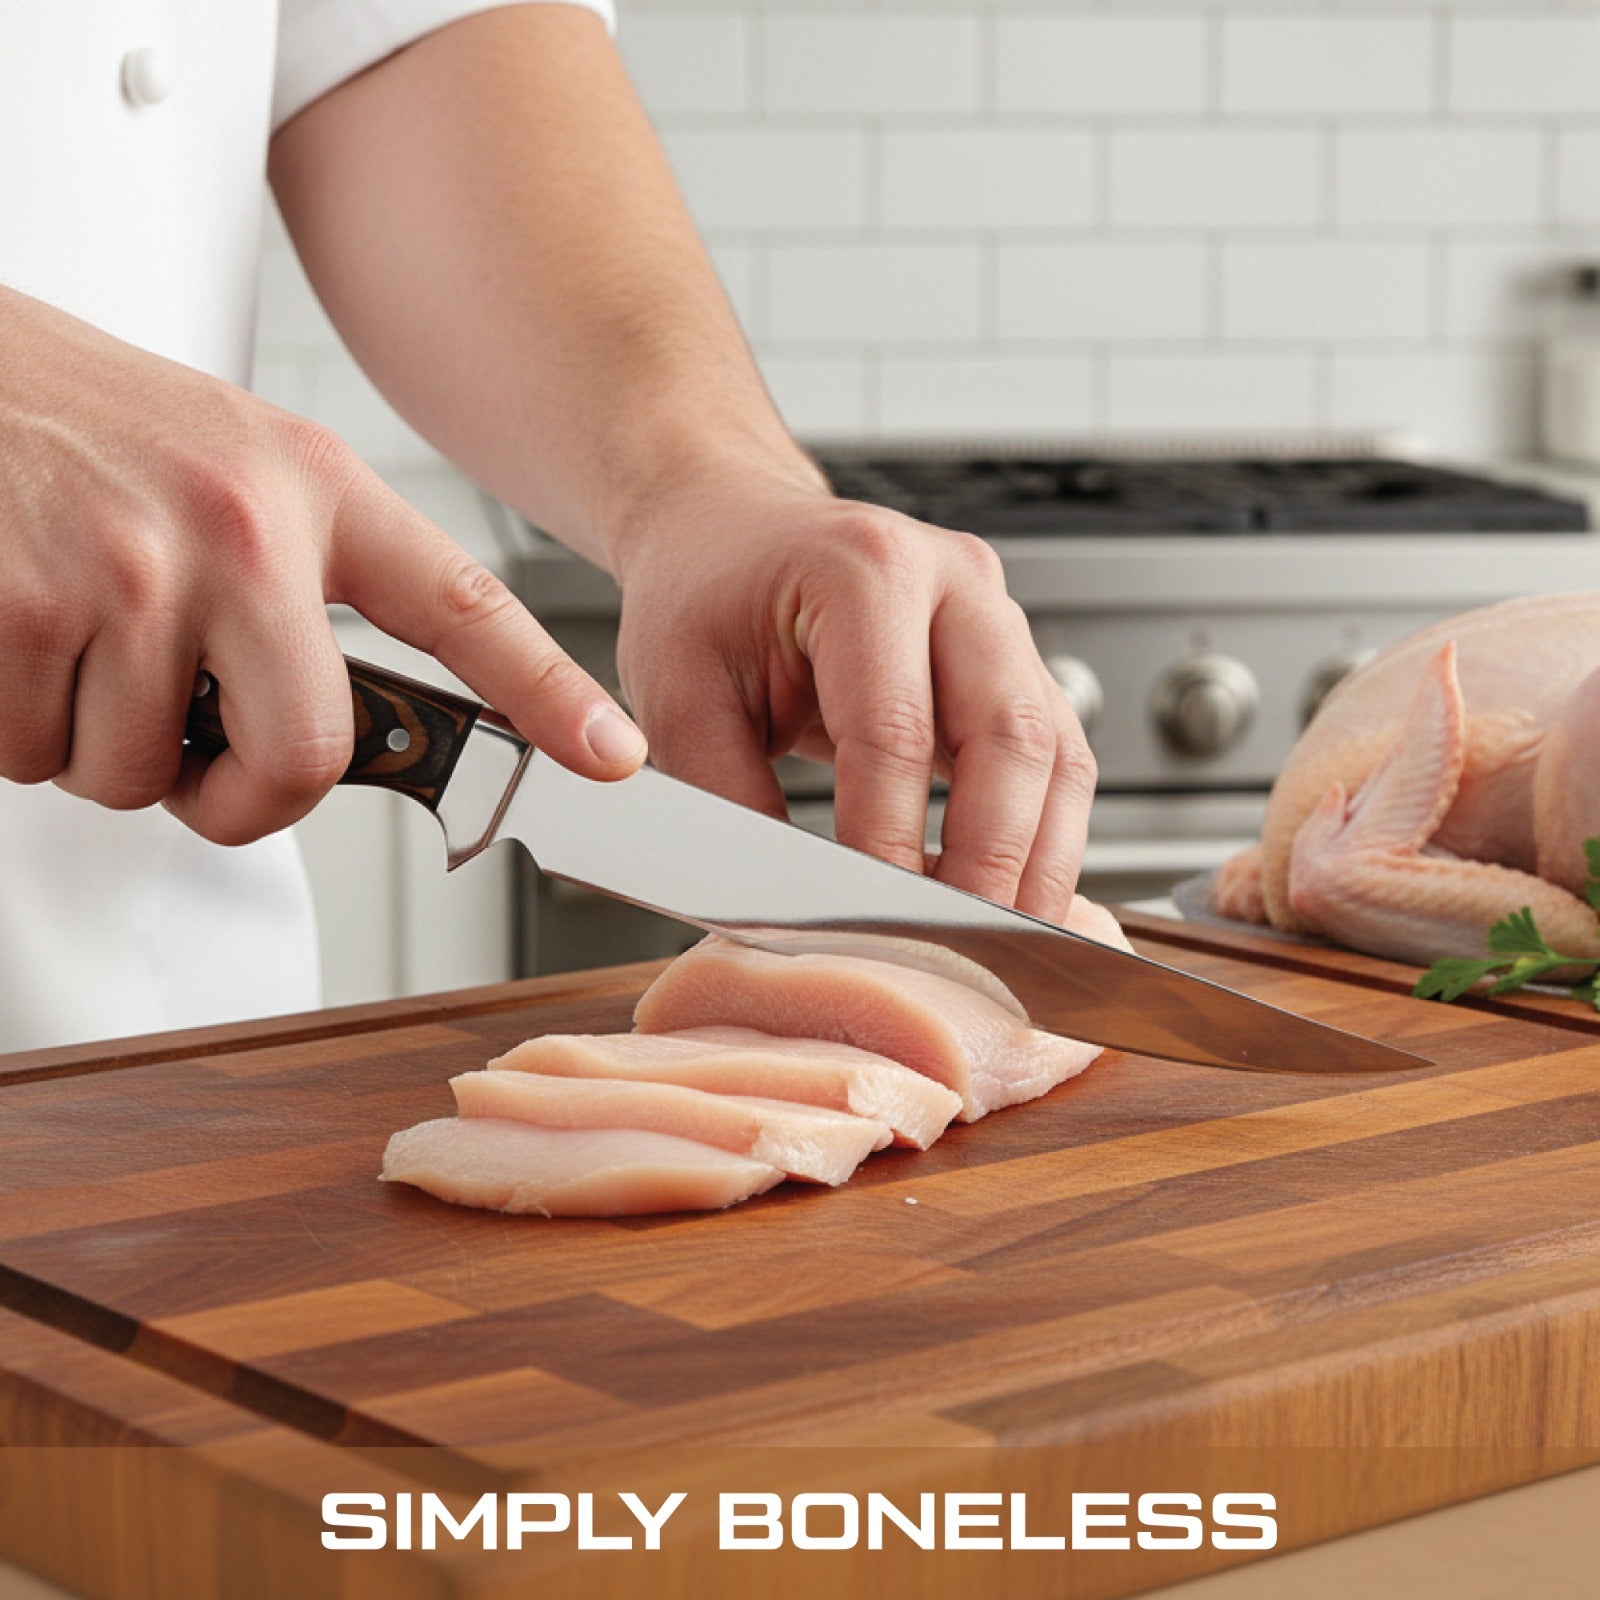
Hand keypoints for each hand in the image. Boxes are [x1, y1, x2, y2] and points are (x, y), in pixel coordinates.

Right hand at [0, 287, 644, 843]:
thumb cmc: (85, 427)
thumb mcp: (229, 468)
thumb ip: (300, 586)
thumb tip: (331, 740)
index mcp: (314, 490)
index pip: (463, 605)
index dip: (549, 693)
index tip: (613, 755)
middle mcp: (243, 527)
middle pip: (304, 760)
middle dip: (240, 801)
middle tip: (197, 763)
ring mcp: (137, 566)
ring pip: (143, 775)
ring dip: (99, 747)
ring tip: (75, 642)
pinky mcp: (28, 605)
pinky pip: (37, 755)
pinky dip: (16, 729)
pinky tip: (15, 639)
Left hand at [613, 475, 1096, 921]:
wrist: (732, 527)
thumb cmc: (704, 596)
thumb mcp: (679, 691)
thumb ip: (726, 795)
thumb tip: (782, 905)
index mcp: (865, 569)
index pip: (895, 730)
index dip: (891, 843)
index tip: (874, 926)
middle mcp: (954, 581)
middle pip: (1010, 738)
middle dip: (993, 862)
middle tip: (963, 951)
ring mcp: (997, 615)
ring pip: (1056, 752)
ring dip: (1038, 857)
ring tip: (999, 942)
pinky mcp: (1014, 658)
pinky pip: (1056, 754)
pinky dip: (1042, 832)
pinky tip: (1008, 892)